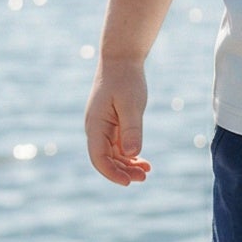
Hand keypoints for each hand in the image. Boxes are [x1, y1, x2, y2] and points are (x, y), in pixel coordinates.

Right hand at [84, 57, 150, 184]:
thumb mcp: (131, 104)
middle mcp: (96, 129)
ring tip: (146, 172)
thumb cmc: (126, 79)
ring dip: (127, 165)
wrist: (121, 59)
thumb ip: (131, 129)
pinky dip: (129, 155)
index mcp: (95, 125)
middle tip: (144, 177)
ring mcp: (103, 127)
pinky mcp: (112, 124)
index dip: (112, 173)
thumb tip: (132, 154)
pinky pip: (118, 146)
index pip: (98, 158)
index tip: (128, 182)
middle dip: (122, 172)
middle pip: (105, 159)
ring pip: (112, 154)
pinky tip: (143, 161)